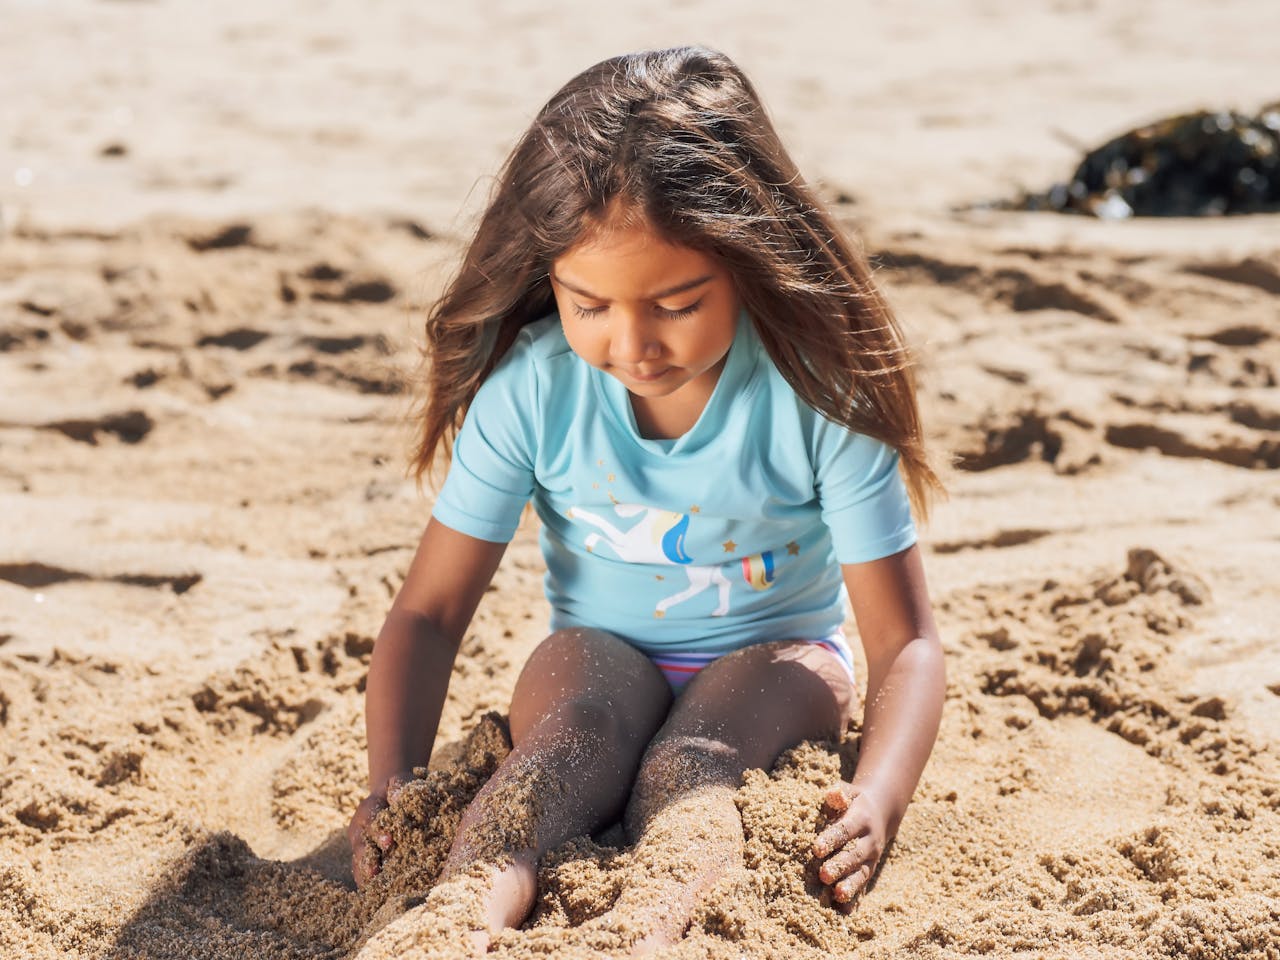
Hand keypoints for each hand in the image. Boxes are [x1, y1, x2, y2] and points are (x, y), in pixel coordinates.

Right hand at [347, 773, 411, 887]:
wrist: (390, 798)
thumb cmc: (398, 790)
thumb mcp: (399, 781)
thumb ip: (399, 786)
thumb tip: (399, 796)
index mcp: (367, 811)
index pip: (371, 822)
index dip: (378, 832)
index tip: (389, 842)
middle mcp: (360, 832)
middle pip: (361, 849)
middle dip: (367, 861)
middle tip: (375, 872)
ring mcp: (361, 849)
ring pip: (359, 865)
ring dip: (366, 877)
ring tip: (375, 891)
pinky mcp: (366, 861)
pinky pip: (364, 875)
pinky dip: (370, 885)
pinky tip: (379, 898)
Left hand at [811, 782, 891, 907]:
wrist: (881, 811)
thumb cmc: (855, 801)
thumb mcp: (850, 792)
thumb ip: (840, 794)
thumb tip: (832, 793)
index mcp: (861, 819)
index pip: (844, 830)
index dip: (831, 839)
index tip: (816, 848)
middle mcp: (869, 841)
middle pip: (854, 855)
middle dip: (839, 865)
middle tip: (823, 875)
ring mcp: (871, 858)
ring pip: (861, 874)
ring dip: (849, 885)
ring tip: (837, 895)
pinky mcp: (870, 870)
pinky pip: (863, 885)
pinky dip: (855, 899)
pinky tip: (845, 911)